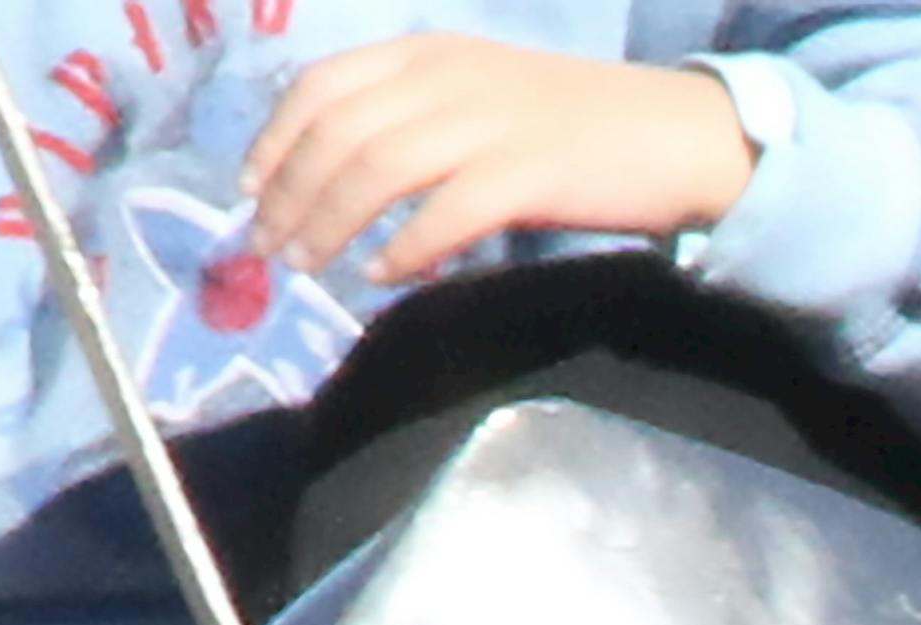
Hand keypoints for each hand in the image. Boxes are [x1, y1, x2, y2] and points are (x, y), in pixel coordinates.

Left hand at [241, 35, 755, 284]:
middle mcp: (448, 77)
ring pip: (377, 169)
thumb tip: (345, 177)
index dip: (275, 139)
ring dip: (330, 223)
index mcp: (429, 52)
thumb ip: (415, 119)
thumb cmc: (572, 125)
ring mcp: (487, 124)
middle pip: (340, 132)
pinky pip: (442, 215)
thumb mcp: (479, 97)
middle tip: (268, 247)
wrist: (670, 133)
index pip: (324, 84)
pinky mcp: (525, 175)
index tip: (250, 188)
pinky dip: (402, 250)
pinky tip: (380, 278)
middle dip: (291, 193)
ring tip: (308, 267)